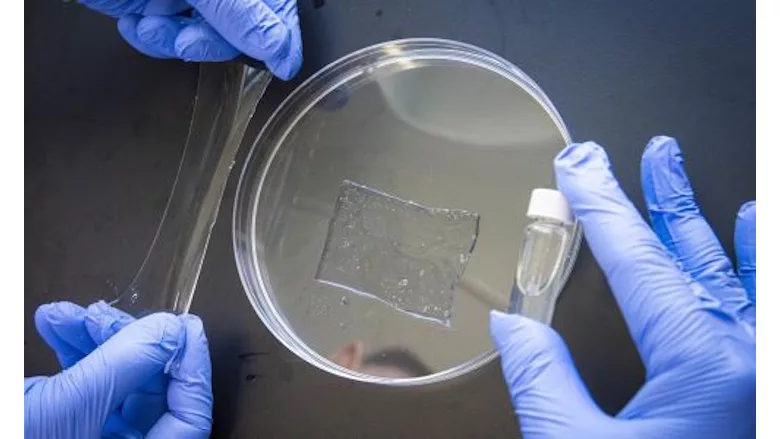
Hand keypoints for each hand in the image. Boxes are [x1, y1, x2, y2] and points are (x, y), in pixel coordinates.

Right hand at [25, 301, 212, 437]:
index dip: (192, 369)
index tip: (185, 327)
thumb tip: (170, 331)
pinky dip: (72, 354)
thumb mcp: (64, 407)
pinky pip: (84, 388)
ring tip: (68, 314)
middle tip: (110, 313)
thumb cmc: (9, 438)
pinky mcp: (65, 428)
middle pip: (151, 394)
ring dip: (95, 341)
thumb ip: (123, 366)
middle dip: (130, 344)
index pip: (189, 419)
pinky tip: (54, 325)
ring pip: (116, 384)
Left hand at [78, 0, 302, 79]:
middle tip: (188, 41)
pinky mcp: (151, 5)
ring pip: (198, 38)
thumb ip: (243, 15)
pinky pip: (163, 37)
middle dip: (209, 41)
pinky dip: (149, 38)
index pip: (277, 8)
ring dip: (173, 40)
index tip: (281, 65)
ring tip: (154, 25)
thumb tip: (281, 50)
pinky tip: (138, 22)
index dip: (278, 38)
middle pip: (237, 29)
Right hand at [491, 137, 755, 437]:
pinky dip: (758, 268)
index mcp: (709, 367)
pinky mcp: (766, 389)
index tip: (579, 169)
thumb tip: (513, 327)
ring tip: (692, 181)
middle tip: (652, 153)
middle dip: (665, 198)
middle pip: (698, 254)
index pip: (641, 262)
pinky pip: (768, 310)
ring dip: (713, 225)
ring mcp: (771, 373)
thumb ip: (546, 383)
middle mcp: (757, 359)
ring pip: (745, 275)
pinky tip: (749, 238)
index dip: (602, 208)